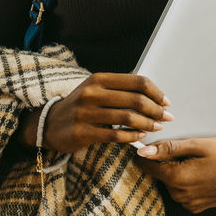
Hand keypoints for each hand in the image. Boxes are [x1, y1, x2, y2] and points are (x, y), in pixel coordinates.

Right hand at [21, 73, 172, 154]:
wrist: (48, 124)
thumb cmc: (81, 106)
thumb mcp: (97, 90)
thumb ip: (121, 90)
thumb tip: (154, 95)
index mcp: (99, 79)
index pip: (137, 81)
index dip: (156, 92)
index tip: (166, 102)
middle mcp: (92, 93)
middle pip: (135, 99)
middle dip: (156, 110)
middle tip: (167, 117)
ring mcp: (85, 113)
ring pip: (127, 118)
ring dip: (147, 123)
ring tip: (157, 127)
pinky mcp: (82, 133)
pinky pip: (115, 135)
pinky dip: (132, 136)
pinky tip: (140, 137)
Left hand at [135, 138, 215, 213]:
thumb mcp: (198, 145)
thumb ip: (169, 149)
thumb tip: (143, 151)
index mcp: (177, 178)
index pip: (147, 166)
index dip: (146, 154)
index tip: (149, 146)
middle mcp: (180, 195)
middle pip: (160, 176)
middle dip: (167, 163)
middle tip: (188, 152)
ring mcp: (189, 204)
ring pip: (172, 185)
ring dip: (178, 174)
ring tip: (199, 162)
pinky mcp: (197, 208)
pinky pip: (183, 194)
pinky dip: (188, 184)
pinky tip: (203, 174)